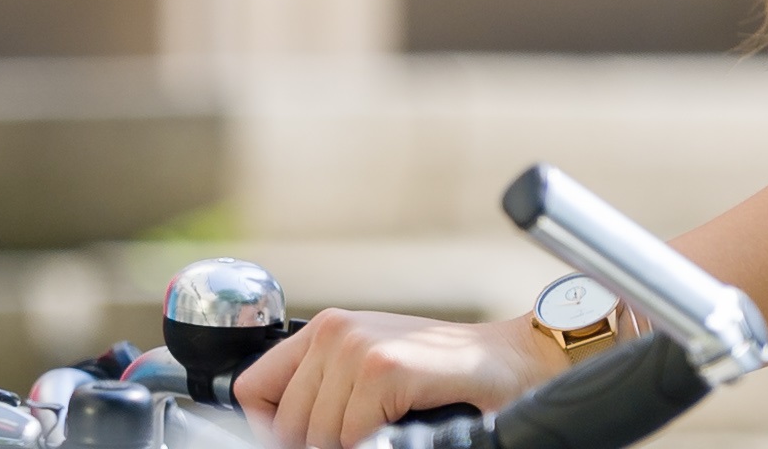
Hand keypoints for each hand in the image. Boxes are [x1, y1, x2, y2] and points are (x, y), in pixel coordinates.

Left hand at [231, 309, 541, 448]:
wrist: (514, 361)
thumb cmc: (446, 375)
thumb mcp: (371, 373)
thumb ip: (327, 393)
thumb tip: (283, 436)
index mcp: (322, 331)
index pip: (252, 390)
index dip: (267, 431)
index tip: (302, 444)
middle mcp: (332, 332)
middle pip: (284, 425)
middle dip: (314, 447)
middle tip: (361, 440)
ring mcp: (356, 347)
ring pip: (316, 436)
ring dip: (347, 447)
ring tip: (383, 436)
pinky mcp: (383, 367)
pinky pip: (351, 437)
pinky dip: (372, 446)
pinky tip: (402, 430)